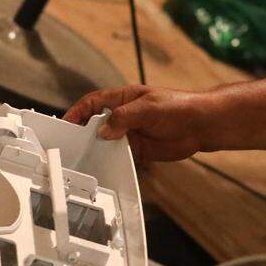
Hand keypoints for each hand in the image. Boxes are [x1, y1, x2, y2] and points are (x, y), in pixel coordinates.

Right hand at [62, 85, 214, 161]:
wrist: (201, 125)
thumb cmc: (179, 107)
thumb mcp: (148, 108)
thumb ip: (124, 118)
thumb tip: (104, 131)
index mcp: (122, 99)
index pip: (92, 103)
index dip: (77, 112)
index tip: (65, 122)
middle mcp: (123, 116)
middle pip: (95, 124)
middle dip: (82, 133)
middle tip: (69, 145)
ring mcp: (130, 133)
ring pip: (105, 141)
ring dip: (96, 149)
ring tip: (82, 158)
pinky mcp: (138, 149)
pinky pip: (119, 155)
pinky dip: (110, 161)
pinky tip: (104, 166)